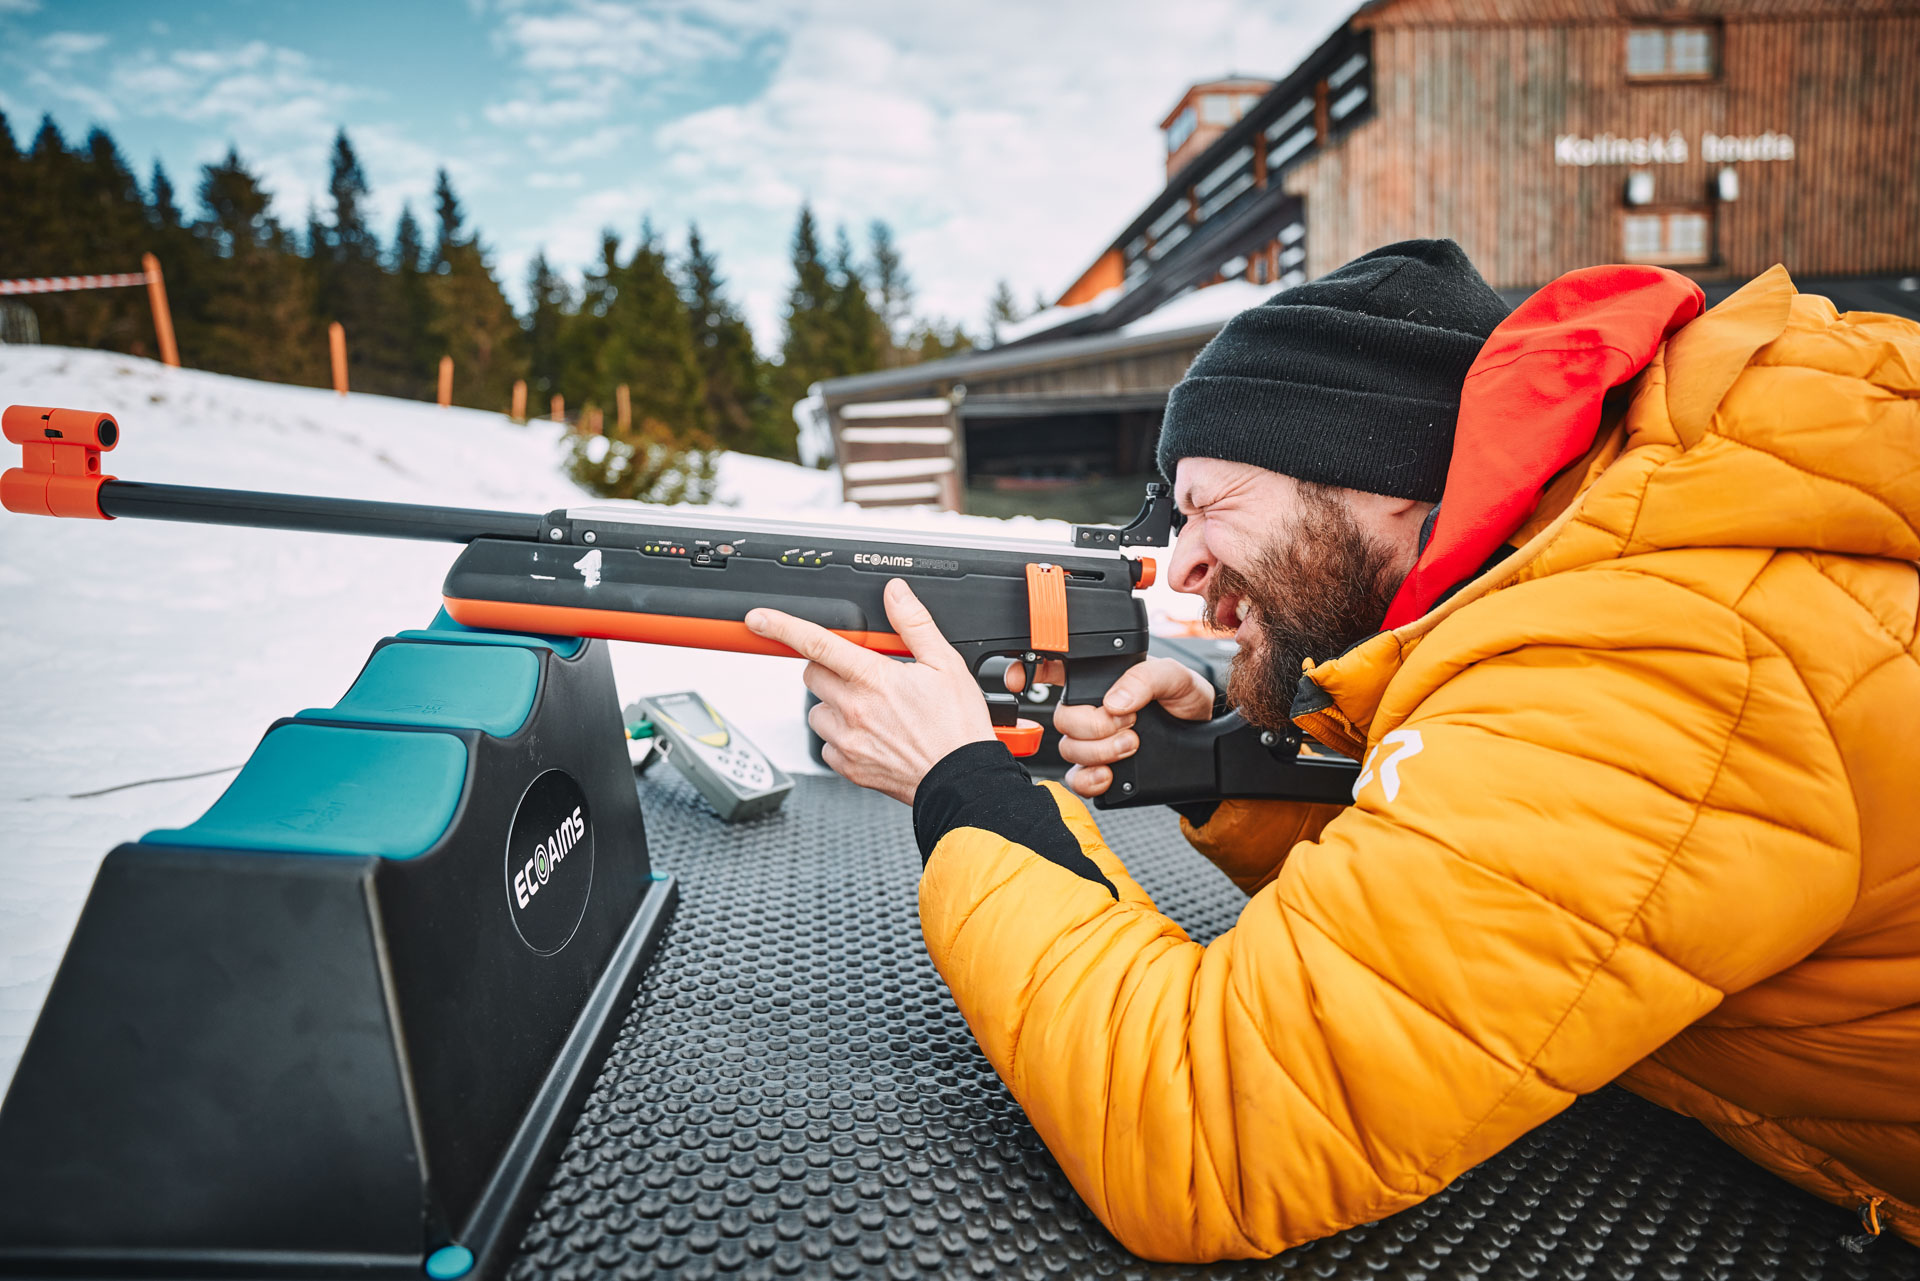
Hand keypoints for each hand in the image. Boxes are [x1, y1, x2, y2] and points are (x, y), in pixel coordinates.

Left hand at [745, 578, 995, 804]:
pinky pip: (826, 744)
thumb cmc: (957, 727)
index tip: (758, 619)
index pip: (816, 642)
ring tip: (869, 709)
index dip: (781, 626)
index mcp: (873, 678)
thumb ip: (914, 624)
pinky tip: (869, 735)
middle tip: (861, 675)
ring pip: (816, 710)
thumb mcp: (945, 664)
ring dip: (833, 704)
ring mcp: (848, 740)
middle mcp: (853, 709)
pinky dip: (840, 737)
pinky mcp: (848, 766)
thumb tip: (896, 594)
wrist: (961, 780)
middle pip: (812, 675)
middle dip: (828, 668)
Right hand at [1009, 656, 1213, 797]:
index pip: (1051, 669)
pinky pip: (1077, 780)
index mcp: (1100, 678)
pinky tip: (1111, 774)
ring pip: (1068, 749)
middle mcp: (1090, 710)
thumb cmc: (1185, 699)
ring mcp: (1093, 742)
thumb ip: (1145, 678)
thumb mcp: (1174, 676)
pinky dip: (1090, 780)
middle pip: (1061, 718)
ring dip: (1099, 751)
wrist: (1203, 737)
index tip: (1021, 679)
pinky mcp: (1101, 771)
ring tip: (1132, 744)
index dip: (1028, 671)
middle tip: (1128, 722)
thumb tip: (1115, 701)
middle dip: (1092, 724)